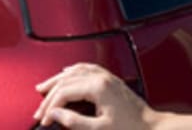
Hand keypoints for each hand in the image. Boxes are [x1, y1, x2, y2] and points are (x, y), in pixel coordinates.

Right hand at [34, 63, 154, 128]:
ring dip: (58, 79)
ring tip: (44, 88)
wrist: (151, 126)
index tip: (45, 119)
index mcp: (98, 87)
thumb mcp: (99, 129)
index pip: (65, 92)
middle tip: (40, 110)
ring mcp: (107, 76)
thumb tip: (56, 114)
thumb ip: (74, 121)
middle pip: (67, 79)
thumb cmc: (130, 128)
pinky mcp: (111, 80)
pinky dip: (73, 71)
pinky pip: (87, 69)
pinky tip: (68, 73)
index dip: (51, 106)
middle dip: (50, 94)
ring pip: (75, 70)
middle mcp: (102, 77)